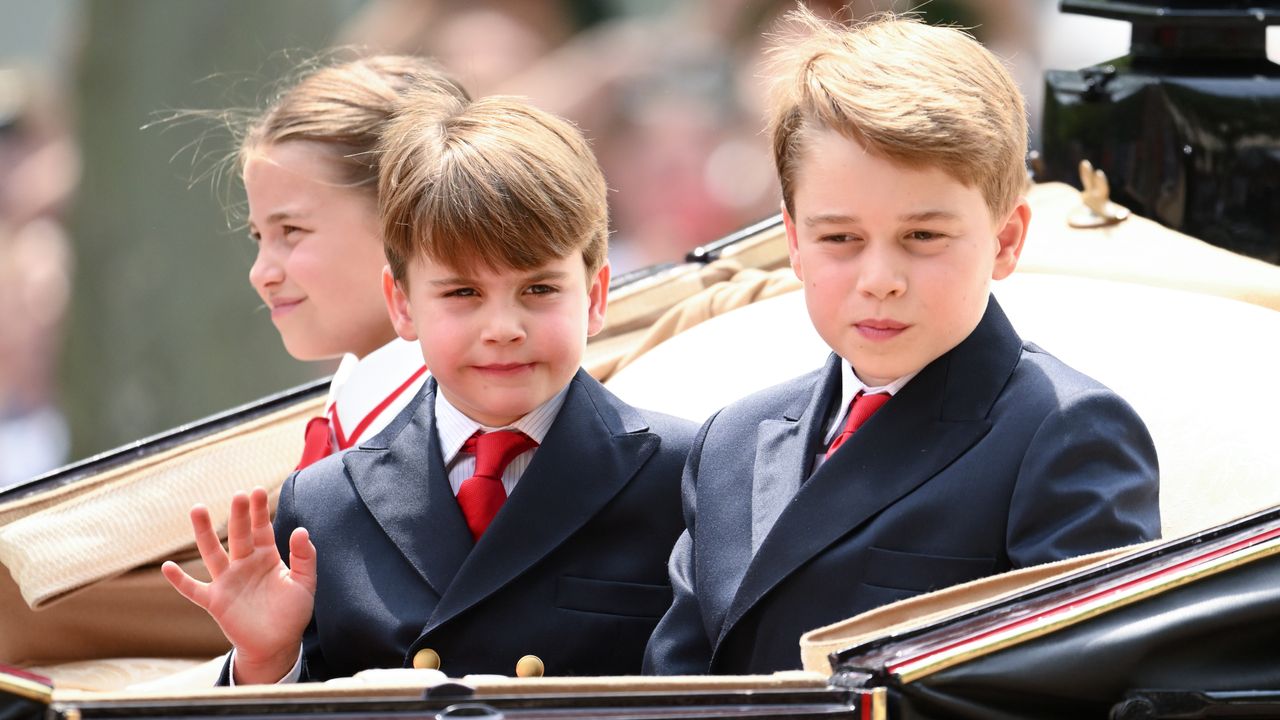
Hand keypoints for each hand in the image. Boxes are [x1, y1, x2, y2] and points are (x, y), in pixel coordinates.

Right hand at [162, 487, 316, 683]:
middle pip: (238, 535)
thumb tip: (301, 530)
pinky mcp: (215, 601)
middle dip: (238, 515)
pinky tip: (168, 567)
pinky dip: (180, 580)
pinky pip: (194, 590)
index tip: (257, 490)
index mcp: (266, 557)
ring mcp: (227, 581)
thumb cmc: (292, 613)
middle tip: (238, 495)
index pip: (261, 529)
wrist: (277, 645)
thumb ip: (305, 558)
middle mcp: (244, 564)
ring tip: (197, 509)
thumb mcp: (305, 583)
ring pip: (212, 553)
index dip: (259, 511)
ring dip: (204, 533)